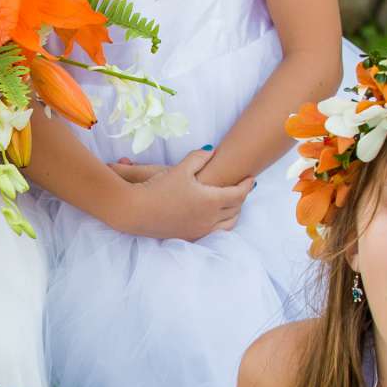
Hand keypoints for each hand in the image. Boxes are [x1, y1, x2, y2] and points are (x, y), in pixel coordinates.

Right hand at [113, 149, 252, 242]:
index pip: (238, 194)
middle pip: (236, 209)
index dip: (246, 185)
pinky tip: (215, 217)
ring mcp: (200, 230)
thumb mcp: (180, 169)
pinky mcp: (189, 236)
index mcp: (211, 201)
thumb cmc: (158, 188)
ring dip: (234, 214)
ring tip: (232, 205)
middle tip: (242, 188)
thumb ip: (199, 158)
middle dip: (241, 198)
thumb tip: (212, 151)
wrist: (136, 211)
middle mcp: (209, 218)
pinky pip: (215, 232)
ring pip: (228, 225)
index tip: (251, 178)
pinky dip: (222, 224)